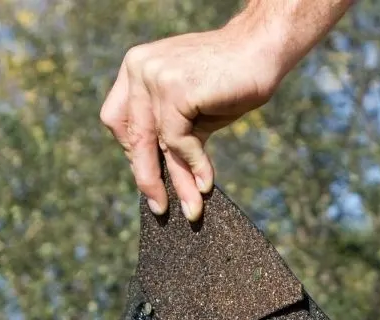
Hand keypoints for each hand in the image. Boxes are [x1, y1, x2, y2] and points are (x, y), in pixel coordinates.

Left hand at [101, 1, 353, 220]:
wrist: (260, 50)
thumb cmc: (227, 82)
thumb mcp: (189, 112)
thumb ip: (167, 135)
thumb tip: (156, 183)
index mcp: (135, 68)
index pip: (119, 122)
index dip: (133, 152)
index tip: (149, 175)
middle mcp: (139, 68)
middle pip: (133, 137)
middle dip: (147, 178)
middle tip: (160, 208)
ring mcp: (155, 75)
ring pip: (156, 144)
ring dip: (177, 181)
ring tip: (191, 209)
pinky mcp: (175, 89)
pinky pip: (177, 141)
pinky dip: (194, 165)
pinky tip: (206, 183)